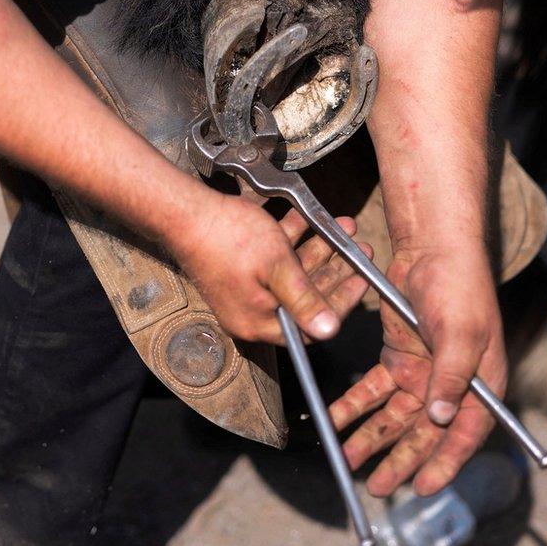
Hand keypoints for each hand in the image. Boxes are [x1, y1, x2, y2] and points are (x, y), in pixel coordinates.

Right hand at [166, 197, 371, 344]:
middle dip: (335, 268)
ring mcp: (246, 290)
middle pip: (305, 296)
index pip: (312, 325)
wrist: (185, 214)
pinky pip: (274, 259)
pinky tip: (308, 219)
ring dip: (319, 248)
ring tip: (342, 226)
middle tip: (358, 248)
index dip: (341, 301)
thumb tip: (329, 331)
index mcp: (260, 322)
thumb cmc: (228, 239)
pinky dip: (293, 240)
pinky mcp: (240, 270)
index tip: (361, 278)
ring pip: (292, 272)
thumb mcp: (277, 268)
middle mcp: (253, 312)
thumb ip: (305, 299)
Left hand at [329, 244, 506, 496]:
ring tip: (348, 461)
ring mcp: (423, 372)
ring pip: (395, 416)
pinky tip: (334, 419)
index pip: (465, 434)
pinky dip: (354, 405)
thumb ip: (451, 376)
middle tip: (378, 486)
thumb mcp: (460, 333)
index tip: (423, 488)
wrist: (433, 249)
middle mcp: (452, 384)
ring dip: (372, 438)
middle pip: (425, 432)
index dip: (446, 463)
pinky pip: (373, 390)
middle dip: (401, 460)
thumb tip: (441, 418)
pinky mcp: (398, 357)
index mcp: (481, 383)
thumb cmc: (458, 287)